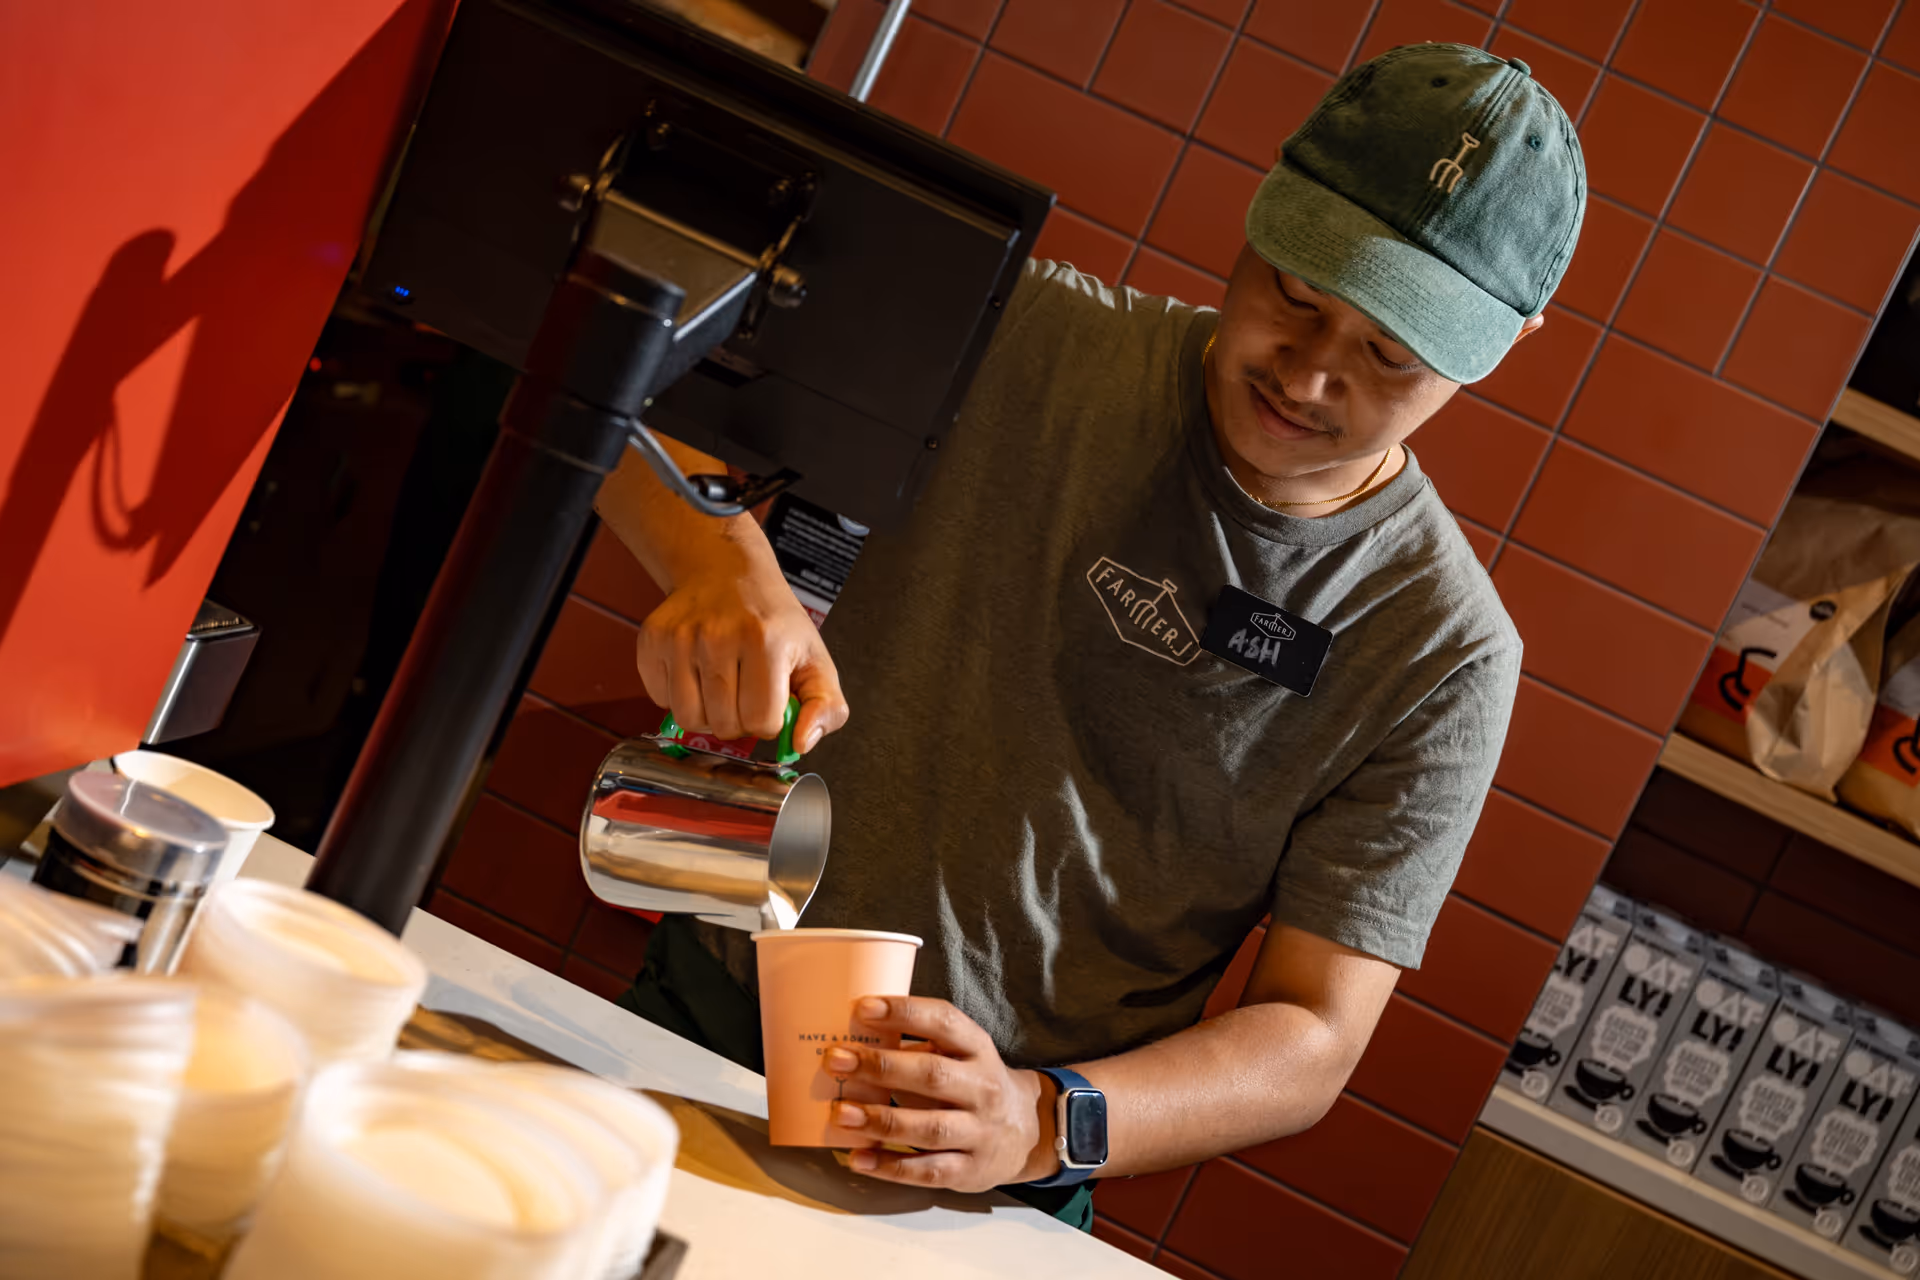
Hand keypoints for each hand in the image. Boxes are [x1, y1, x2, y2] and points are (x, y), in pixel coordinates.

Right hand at [636, 556, 848, 748]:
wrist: (727, 572)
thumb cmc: (773, 621)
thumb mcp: (816, 660)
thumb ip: (827, 708)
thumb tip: (800, 744)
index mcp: (766, 642)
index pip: (761, 722)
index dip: (768, 720)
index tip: (770, 699)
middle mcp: (719, 636)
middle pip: (723, 725)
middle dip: (738, 720)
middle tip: (745, 692)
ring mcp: (681, 637)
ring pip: (688, 718)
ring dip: (707, 714)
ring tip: (721, 686)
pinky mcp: (653, 639)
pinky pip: (660, 699)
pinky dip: (678, 697)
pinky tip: (695, 672)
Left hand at [825, 997, 1058, 1192]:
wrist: (1028, 1131)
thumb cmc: (975, 1083)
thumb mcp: (963, 1054)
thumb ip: (920, 1046)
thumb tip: (855, 1043)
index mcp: (978, 1049)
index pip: (944, 1022)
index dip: (904, 1012)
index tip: (862, 1007)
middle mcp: (983, 1088)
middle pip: (931, 1075)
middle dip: (880, 1067)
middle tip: (835, 1060)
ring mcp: (980, 1132)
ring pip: (928, 1127)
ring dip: (880, 1120)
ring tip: (839, 1112)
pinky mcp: (970, 1171)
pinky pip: (927, 1170)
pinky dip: (890, 1166)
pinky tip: (858, 1158)